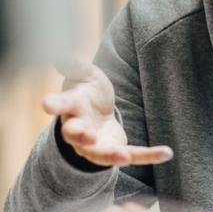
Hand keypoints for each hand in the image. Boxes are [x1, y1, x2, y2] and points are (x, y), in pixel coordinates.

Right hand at [45, 60, 172, 166]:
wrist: (96, 113)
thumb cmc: (87, 90)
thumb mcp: (85, 74)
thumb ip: (75, 67)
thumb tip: (59, 56)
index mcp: (71, 106)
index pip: (60, 104)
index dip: (53, 104)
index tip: (45, 103)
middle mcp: (78, 129)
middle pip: (74, 134)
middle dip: (80, 135)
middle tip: (87, 135)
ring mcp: (94, 144)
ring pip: (99, 153)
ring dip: (110, 155)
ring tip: (123, 156)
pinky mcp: (114, 150)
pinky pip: (133, 155)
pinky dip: (149, 155)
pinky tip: (167, 153)